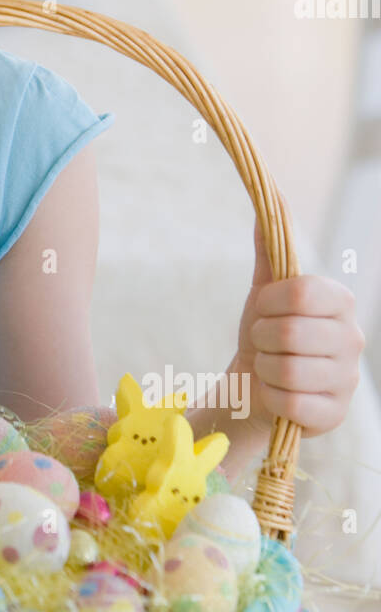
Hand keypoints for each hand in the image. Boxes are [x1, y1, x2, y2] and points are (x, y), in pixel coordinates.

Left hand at [232, 217, 364, 437]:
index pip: (303, 292)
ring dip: (263, 368)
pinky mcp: (334, 414)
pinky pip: (289, 403)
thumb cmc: (265, 333)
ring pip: (288, 371)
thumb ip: (269, 251)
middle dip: (262, 338)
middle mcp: (353, 338)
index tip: (263, 309)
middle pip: (291, 332)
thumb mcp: (264, 292)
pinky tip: (275, 393)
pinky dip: (268, 396)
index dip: (270, 302)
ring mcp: (348, 379)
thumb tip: (271, 197)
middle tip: (264, 342)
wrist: (258, 384)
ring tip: (269, 366)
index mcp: (340, 301)